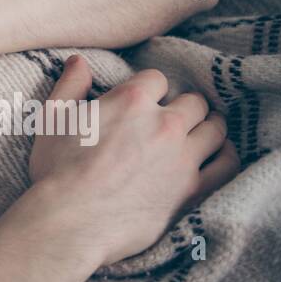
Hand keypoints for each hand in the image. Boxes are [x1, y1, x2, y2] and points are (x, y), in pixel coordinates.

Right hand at [27, 53, 238, 266]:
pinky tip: (217, 155)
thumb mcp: (53, 119)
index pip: (157, 79)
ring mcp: (183, 157)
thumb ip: (70, 85)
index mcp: (131, 100)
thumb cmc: (57, 170)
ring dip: (207, 128)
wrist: (70, 221)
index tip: (143, 102)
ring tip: (197, 134)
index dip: (149, 89)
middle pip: (194, 102)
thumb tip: (78, 61)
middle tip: (172, 119)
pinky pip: (227, 165)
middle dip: (184, 106)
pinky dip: (225, 156)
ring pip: (216, 129)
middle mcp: (164, 124)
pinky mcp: (193, 190)